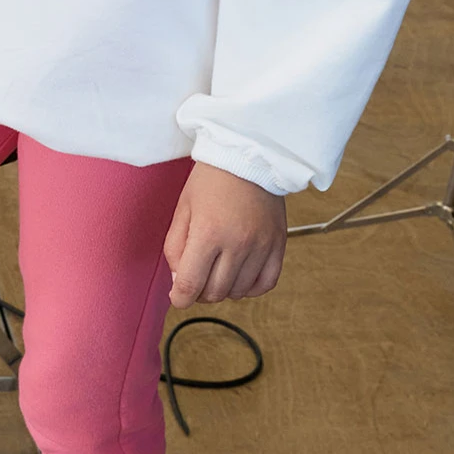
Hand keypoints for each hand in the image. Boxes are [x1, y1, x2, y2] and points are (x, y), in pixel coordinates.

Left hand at [164, 160, 286, 307]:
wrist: (247, 155)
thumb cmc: (211, 179)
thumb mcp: (182, 209)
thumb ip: (175, 248)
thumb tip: (179, 281)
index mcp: (208, 233)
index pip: (190, 285)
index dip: (179, 298)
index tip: (177, 296)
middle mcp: (237, 243)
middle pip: (215, 293)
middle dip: (199, 292)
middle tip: (196, 277)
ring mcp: (261, 246)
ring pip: (239, 292)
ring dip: (224, 289)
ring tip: (218, 271)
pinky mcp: (278, 244)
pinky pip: (266, 283)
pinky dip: (251, 288)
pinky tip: (240, 275)